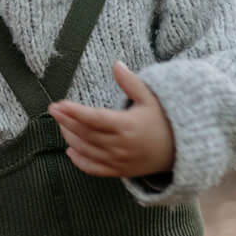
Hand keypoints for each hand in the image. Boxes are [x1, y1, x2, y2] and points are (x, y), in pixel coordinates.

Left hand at [48, 62, 174, 177]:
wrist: (182, 151)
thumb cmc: (165, 120)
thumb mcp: (151, 98)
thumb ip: (131, 83)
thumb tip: (116, 64)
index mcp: (127, 125)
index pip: (94, 118)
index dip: (74, 112)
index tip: (58, 104)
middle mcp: (121, 145)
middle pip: (86, 134)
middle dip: (67, 122)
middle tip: (53, 110)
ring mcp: (119, 160)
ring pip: (87, 150)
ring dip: (70, 138)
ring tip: (61, 125)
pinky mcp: (120, 171)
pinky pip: (95, 169)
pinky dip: (80, 161)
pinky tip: (70, 151)